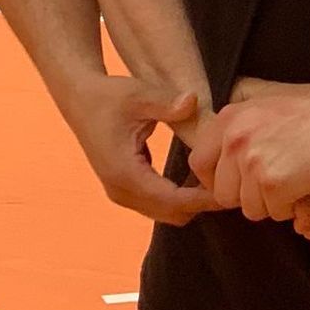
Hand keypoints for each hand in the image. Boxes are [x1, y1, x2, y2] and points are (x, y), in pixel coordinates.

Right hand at [65, 76, 223, 226]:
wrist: (80, 99)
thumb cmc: (109, 96)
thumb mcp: (140, 95)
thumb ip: (168, 102)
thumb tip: (193, 101)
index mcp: (125, 173)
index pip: (174, 201)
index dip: (204, 199)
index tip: (229, 189)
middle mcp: (120, 191)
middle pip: (172, 214)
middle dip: (201, 203)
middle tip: (229, 182)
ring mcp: (120, 193)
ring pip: (165, 213)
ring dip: (190, 201)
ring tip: (215, 178)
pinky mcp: (122, 189)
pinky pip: (156, 204)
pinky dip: (178, 196)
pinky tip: (194, 175)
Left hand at [189, 78, 309, 222]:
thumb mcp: (261, 106)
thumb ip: (235, 129)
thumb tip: (212, 162)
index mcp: (227, 119)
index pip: (198, 163)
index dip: (216, 180)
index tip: (236, 183)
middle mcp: (233, 139)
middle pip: (223, 193)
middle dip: (248, 196)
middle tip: (275, 183)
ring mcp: (252, 161)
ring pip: (249, 208)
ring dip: (272, 203)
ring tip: (294, 180)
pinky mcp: (274, 183)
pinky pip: (274, 213)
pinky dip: (292, 207)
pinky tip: (305, 185)